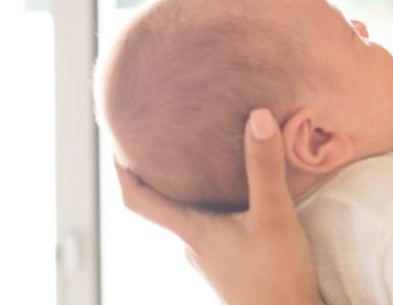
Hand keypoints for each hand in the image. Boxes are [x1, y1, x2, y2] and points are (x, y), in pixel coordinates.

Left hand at [116, 108, 318, 304]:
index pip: (139, 201)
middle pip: (166, 206)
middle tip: (167, 139)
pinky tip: (240, 200)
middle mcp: (194, 246)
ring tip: (207, 162)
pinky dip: (217, 207)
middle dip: (163, 175)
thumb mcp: (274, 215)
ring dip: (194, 192)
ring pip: (193, 218)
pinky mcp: (233, 268)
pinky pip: (215, 229)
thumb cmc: (277, 277)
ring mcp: (213, 260)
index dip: (122, 172)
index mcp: (192, 231)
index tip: (115, 145)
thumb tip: (258, 115)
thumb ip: (264, 167)